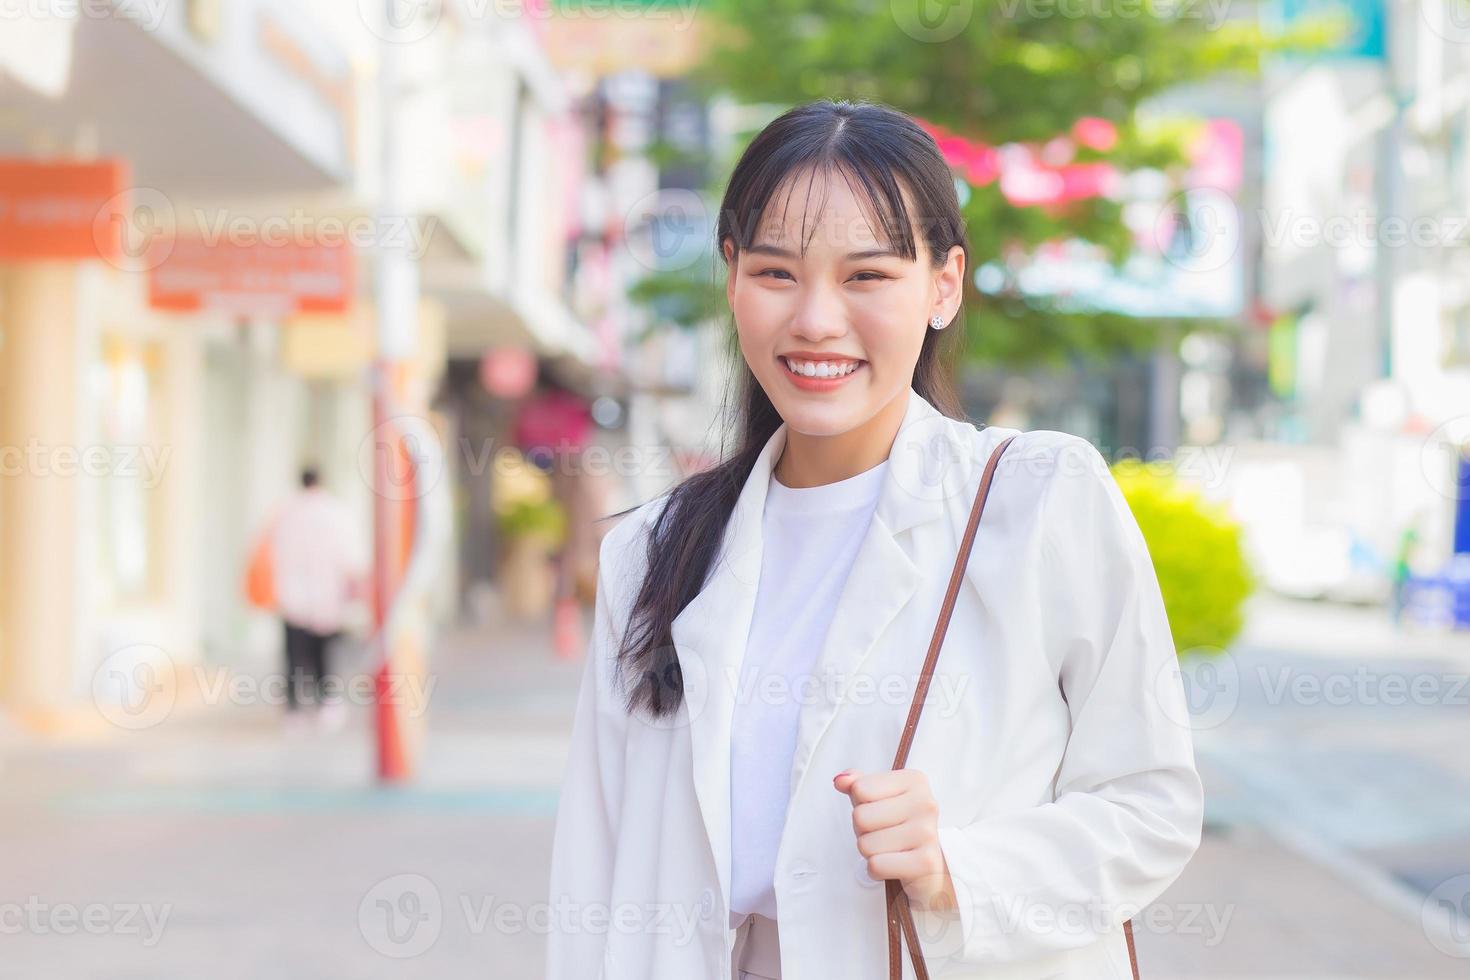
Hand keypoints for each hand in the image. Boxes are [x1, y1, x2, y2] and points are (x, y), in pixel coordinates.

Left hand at [833, 768, 958, 913]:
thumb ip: (858, 784)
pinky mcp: (925, 862)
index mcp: (915, 780)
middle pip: (860, 816)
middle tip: (883, 835)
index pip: (860, 789)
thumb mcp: (878, 799)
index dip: (860, 805)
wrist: (929, 868)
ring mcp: (928, 832)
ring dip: (870, 852)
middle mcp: (925, 803)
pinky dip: (876, 870)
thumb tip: (840, 780)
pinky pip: (875, 865)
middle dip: (863, 831)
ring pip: (865, 843)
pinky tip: (893, 865)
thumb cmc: (899, 828)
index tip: (880, 813)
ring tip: (890, 850)